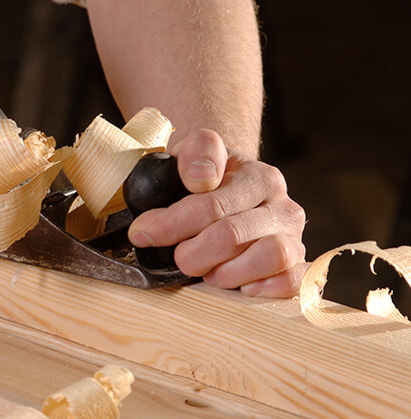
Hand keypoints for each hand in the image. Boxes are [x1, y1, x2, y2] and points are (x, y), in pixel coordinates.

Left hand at [128, 128, 307, 296]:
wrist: (228, 190)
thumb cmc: (205, 178)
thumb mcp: (193, 152)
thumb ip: (196, 152)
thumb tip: (201, 179)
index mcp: (259, 177)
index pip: (213, 204)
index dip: (172, 223)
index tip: (143, 232)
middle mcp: (282, 206)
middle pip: (232, 235)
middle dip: (191, 252)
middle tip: (176, 256)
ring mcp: (292, 238)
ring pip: (269, 257)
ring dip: (225, 272)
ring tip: (205, 270)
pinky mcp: (296, 266)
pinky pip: (293, 281)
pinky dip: (267, 286)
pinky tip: (241, 287)